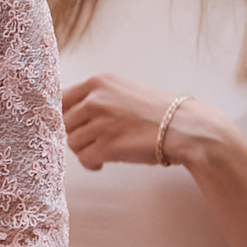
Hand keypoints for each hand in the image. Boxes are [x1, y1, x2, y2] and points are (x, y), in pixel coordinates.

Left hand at [61, 73, 237, 172]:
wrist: (185, 127)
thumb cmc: (159, 111)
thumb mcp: (124, 91)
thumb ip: (98, 97)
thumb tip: (73, 114)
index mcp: (98, 82)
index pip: (61, 98)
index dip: (66, 115)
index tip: (75, 125)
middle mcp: (95, 99)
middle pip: (64, 122)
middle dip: (77, 134)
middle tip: (94, 141)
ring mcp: (99, 122)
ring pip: (72, 142)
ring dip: (85, 150)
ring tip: (102, 152)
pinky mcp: (106, 146)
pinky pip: (83, 158)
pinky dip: (91, 163)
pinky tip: (102, 163)